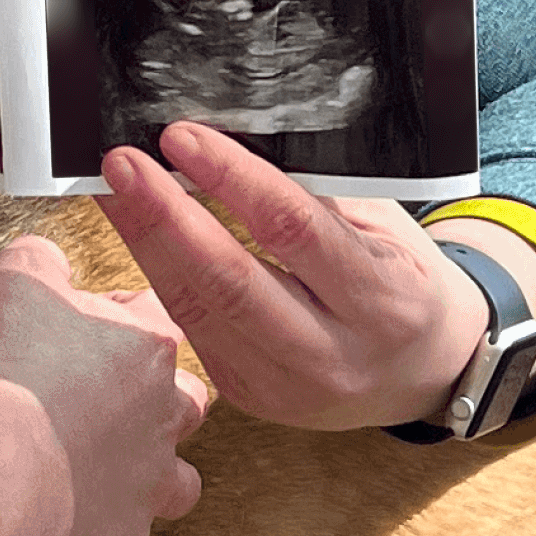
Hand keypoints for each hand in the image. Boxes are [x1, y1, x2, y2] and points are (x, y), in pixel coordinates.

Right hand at [0, 234, 211, 535]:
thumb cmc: (12, 364)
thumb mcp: (19, 277)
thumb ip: (44, 258)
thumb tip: (52, 258)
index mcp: (150, 347)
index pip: (161, 320)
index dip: (128, 319)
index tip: (93, 325)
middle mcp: (166, 417)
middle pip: (192, 405)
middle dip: (163, 406)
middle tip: (112, 406)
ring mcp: (151, 485)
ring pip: (180, 487)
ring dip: (156, 485)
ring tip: (118, 483)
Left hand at [96, 122, 504, 433]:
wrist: (424, 373)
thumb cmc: (402, 280)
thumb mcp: (387, 229)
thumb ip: (320, 195)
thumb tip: (230, 141)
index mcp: (382, 300)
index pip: (294, 231)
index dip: (233, 180)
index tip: (181, 137)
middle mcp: (334, 353)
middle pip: (231, 282)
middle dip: (164, 217)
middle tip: (121, 165)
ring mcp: (288, 386)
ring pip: (199, 312)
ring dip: (146, 246)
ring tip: (112, 192)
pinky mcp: (252, 398)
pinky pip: (194, 331)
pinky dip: (160, 279)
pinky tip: (139, 237)